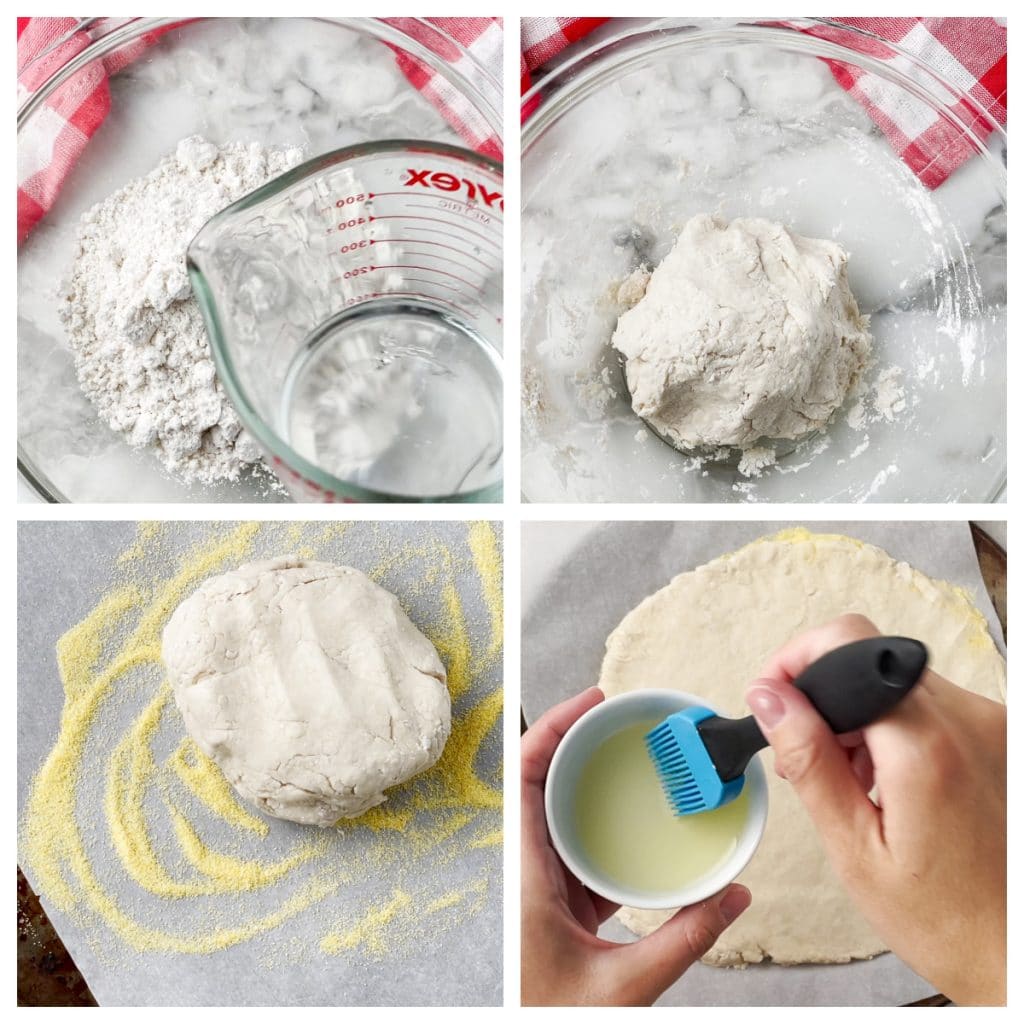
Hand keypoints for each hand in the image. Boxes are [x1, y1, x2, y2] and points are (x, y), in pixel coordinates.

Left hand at [521, 688, 750, 1005]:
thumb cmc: (552, 1019)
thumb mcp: (626, 985)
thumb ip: (684, 940)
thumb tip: (733, 897)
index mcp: (526, 876)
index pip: (523, 778)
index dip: (550, 728)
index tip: (589, 703)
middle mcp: (527, 871)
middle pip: (540, 782)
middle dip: (574, 741)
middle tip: (614, 716)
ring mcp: (540, 885)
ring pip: (556, 812)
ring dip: (584, 779)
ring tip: (622, 753)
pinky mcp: (556, 902)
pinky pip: (575, 846)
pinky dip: (599, 822)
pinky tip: (631, 821)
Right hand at [745, 614, 1005, 1005]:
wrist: (1017, 954)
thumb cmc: (946, 921)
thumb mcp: (854, 847)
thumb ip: (809, 760)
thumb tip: (769, 698)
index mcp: (926, 745)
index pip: (845, 643)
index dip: (798, 662)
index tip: (776, 700)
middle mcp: (969, 721)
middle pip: (870, 662)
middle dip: (826, 697)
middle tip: (810, 756)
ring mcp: (993, 726)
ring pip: (899, 683)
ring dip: (863, 717)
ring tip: (857, 782)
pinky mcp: (1002, 738)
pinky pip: (933, 706)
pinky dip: (900, 730)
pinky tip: (894, 782)